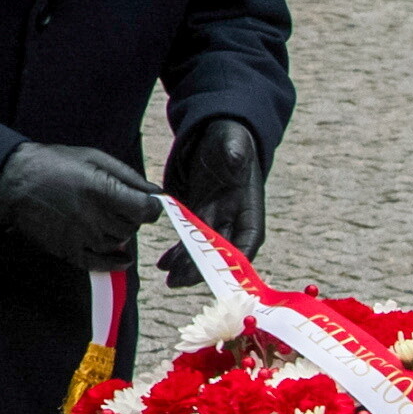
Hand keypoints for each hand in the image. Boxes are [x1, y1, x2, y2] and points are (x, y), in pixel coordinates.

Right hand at [0, 139, 158, 272]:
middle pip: (132, 227)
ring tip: (107, 218)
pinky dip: (114, 263)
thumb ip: (128, 175)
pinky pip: (99, 263)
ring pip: (118, 243)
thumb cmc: (54, 164)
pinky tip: (121, 258)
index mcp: (102, 190)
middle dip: (133, 216)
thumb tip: (156, 192)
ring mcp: (81, 237)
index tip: (149, 203)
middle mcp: (94, 217)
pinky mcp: (68, 250)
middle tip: (121, 205)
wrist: (14, 182)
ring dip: (120, 233)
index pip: (145, 210)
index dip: (152, 206)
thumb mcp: (93, 157)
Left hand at [168, 115, 264, 265]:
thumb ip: (235, 151)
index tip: (222, 272)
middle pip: (221, 251)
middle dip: (202, 269)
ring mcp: (215, 218)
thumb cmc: (230, 138)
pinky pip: (188, 239)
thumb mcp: (233, 141)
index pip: (249, 238)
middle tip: (181, 280)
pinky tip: (163, 263)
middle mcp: (234, 217)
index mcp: (249, 205)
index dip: (237, 258)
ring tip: (170, 279)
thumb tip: (234, 158)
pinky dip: (177, 252)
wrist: (216, 133)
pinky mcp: (198, 214)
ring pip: (202, 250)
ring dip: (187, 266)